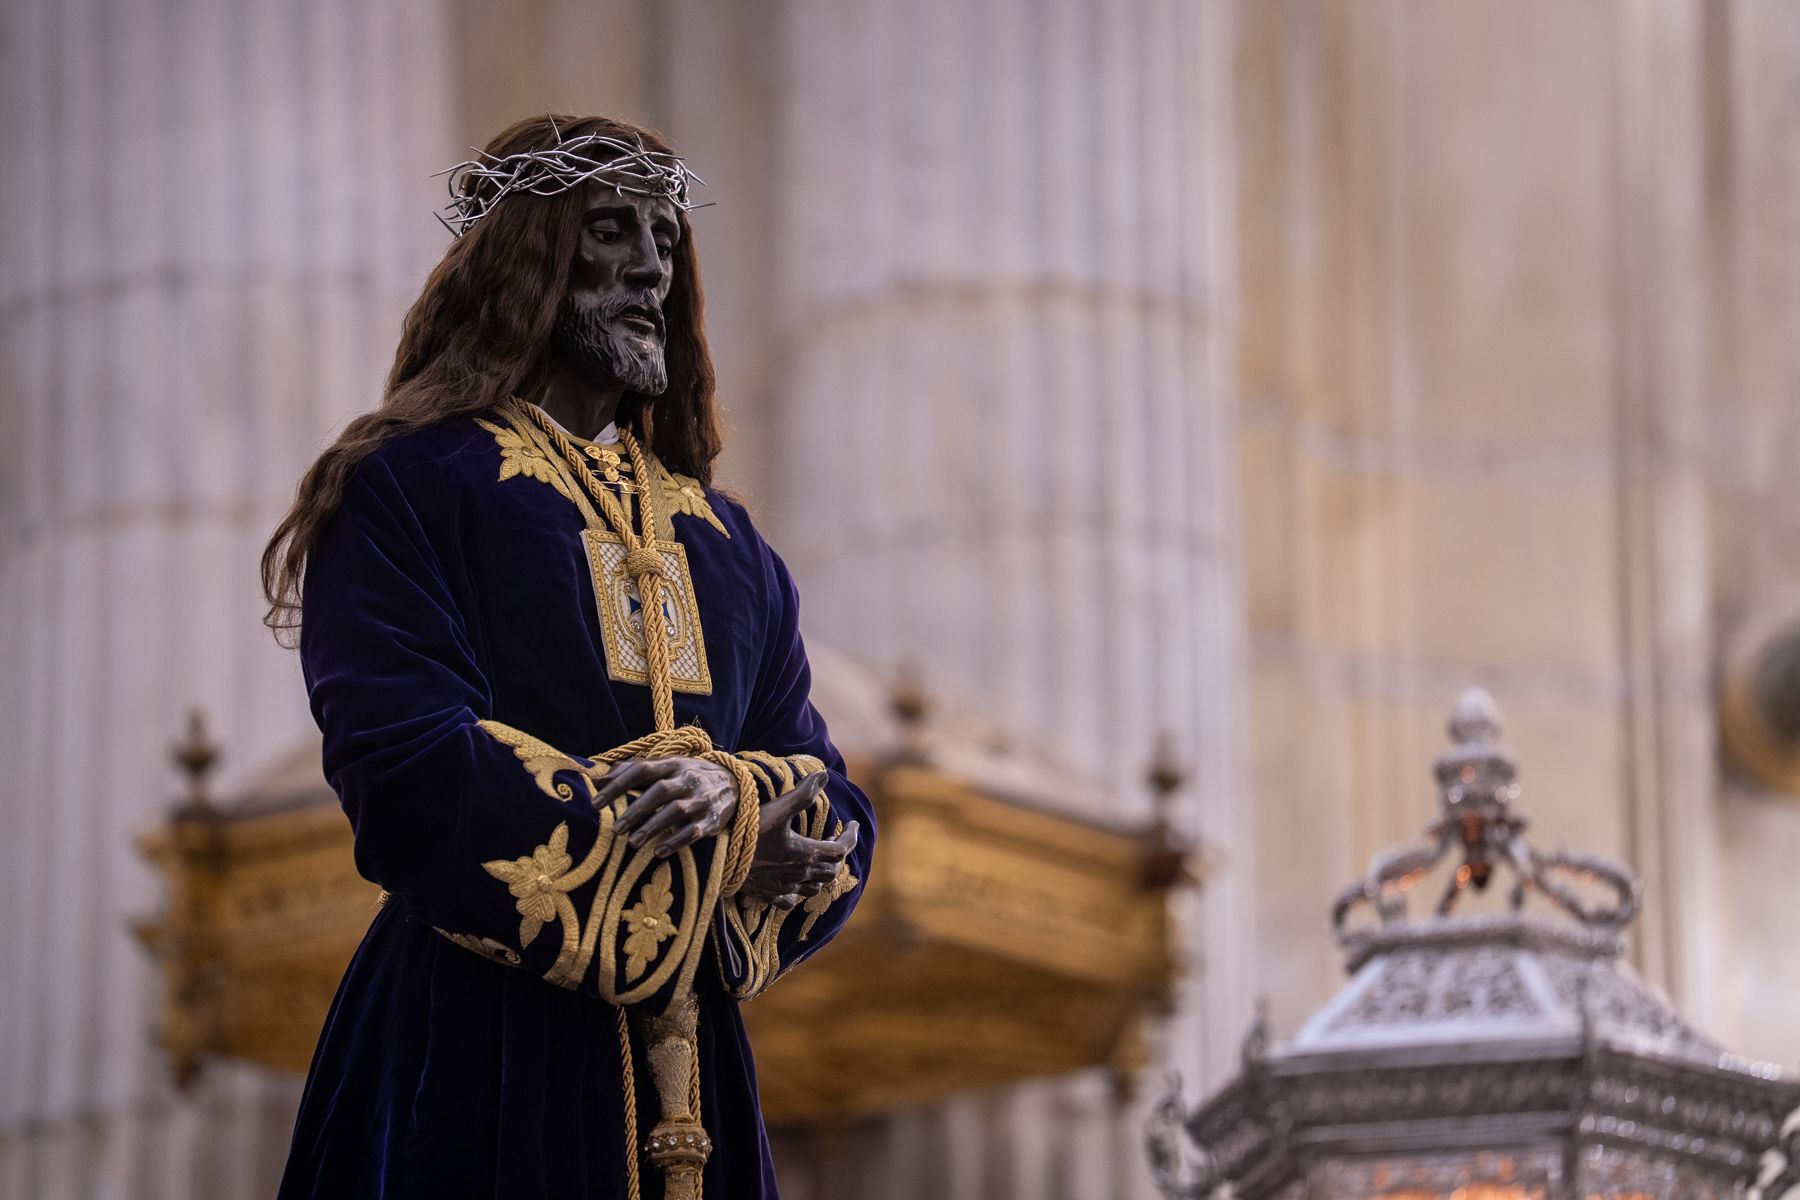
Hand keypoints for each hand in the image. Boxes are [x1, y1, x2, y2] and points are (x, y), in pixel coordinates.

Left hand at [602, 756, 739, 857]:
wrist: (735, 783)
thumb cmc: (688, 775)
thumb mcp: (665, 766)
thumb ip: (632, 770)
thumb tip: (596, 777)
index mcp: (673, 764)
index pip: (642, 769)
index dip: (618, 784)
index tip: (596, 803)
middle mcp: (688, 778)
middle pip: (660, 792)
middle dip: (636, 810)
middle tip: (615, 829)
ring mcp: (702, 799)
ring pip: (676, 811)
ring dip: (653, 827)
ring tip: (632, 843)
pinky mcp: (713, 819)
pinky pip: (694, 831)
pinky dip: (676, 842)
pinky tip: (658, 852)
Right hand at [738, 771, 859, 909]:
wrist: (718, 861)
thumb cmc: (749, 834)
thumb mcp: (778, 810)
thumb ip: (803, 794)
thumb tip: (824, 776)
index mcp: (806, 854)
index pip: (841, 849)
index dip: (851, 837)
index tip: (853, 825)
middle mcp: (800, 874)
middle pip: (831, 870)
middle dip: (838, 855)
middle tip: (837, 840)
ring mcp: (785, 888)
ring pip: (815, 888)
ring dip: (822, 874)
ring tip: (820, 861)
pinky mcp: (769, 896)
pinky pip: (791, 900)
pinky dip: (799, 891)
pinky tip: (794, 885)